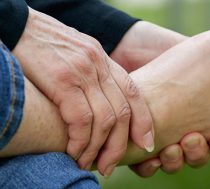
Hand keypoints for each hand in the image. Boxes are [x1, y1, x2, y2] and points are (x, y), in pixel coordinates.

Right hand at [13, 8, 153, 173]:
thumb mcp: (78, 55)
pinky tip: (75, 151)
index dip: (144, 121)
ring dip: (98, 148)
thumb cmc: (47, 46)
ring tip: (89, 163)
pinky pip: (82, 119)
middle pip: (123, 112)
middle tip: (109, 166)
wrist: (19, 27)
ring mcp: (83, 73)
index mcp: (104, 61)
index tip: (146, 144)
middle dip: (119, 145)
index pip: (133, 93)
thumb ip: (93, 75)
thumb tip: (100, 102)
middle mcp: (98, 66)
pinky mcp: (63, 81)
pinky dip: (81, 141)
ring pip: (106, 120)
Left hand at [111, 21, 209, 174]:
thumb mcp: (201, 65)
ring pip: (173, 162)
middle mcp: (181, 129)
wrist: (134, 53)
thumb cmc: (168, 61)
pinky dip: (150, 167)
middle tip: (192, 140)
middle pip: (196, 155)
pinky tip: (151, 159)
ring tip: (172, 149)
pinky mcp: (137, 141)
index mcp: (200, 117)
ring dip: (176, 161)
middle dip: (198, 153)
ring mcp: (159, 136)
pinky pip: (146, 166)